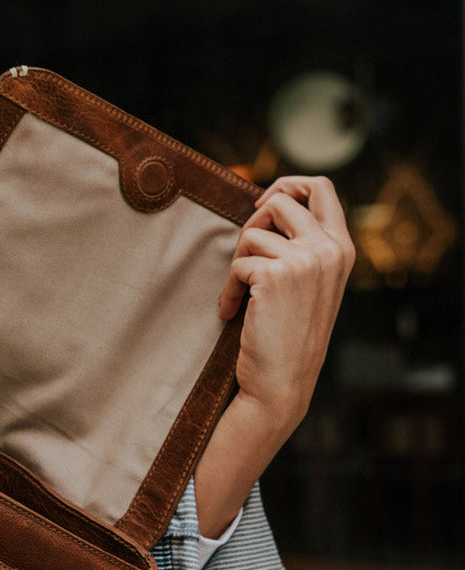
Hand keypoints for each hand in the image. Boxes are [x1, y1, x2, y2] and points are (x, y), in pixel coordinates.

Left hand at [194, 176, 353, 536]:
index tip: (262, 204)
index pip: (322, 187)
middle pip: (281, 200)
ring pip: (253, 232)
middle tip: (244, 259)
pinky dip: (228, 290)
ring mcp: (306, 260)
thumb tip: (265, 210)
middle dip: (253, 223)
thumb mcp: (307, 286)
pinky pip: (238, 264)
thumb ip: (300, 249)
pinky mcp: (276, 275)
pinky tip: (232, 314)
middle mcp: (329, 249)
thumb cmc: (287, 339)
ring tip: (239, 298)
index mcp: (342, 249)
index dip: (287, 184)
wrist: (281, 385)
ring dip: (237, 265)